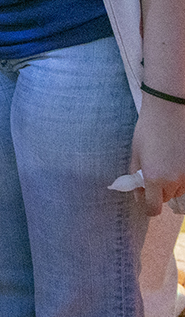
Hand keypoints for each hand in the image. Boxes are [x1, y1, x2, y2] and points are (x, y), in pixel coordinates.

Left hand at [131, 95, 184, 215]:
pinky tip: (178, 157)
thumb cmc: (149, 128)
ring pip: (180, 189)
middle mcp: (174, 181)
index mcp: (154, 178)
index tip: (145, 197)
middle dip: (159, 189)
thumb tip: (137, 193)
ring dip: (173, 182)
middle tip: (155, 169)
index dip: (147, 205)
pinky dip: (183, 174)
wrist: (171, 109)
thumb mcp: (136, 153)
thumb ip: (136, 176)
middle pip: (167, 197)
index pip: (153, 208)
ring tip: (167, 159)